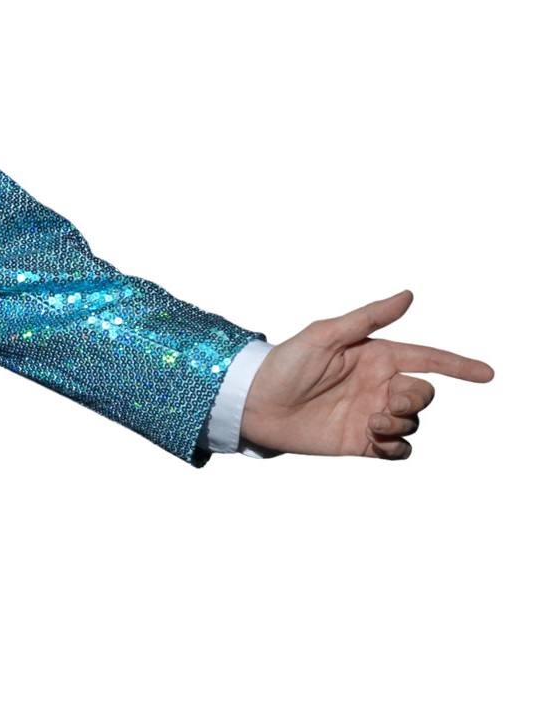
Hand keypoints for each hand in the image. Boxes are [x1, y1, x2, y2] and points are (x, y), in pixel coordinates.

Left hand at [240, 290, 492, 458]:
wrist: (256, 404)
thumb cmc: (285, 363)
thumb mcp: (324, 334)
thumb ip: (368, 318)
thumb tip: (409, 295)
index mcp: (375, 356)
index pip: (427, 358)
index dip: (458, 366)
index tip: (487, 374)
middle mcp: (377, 384)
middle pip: (424, 394)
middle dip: (416, 400)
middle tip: (388, 403)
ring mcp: (371, 414)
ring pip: (414, 422)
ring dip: (401, 424)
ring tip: (371, 424)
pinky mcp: (362, 442)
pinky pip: (399, 449)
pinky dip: (396, 447)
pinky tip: (375, 440)